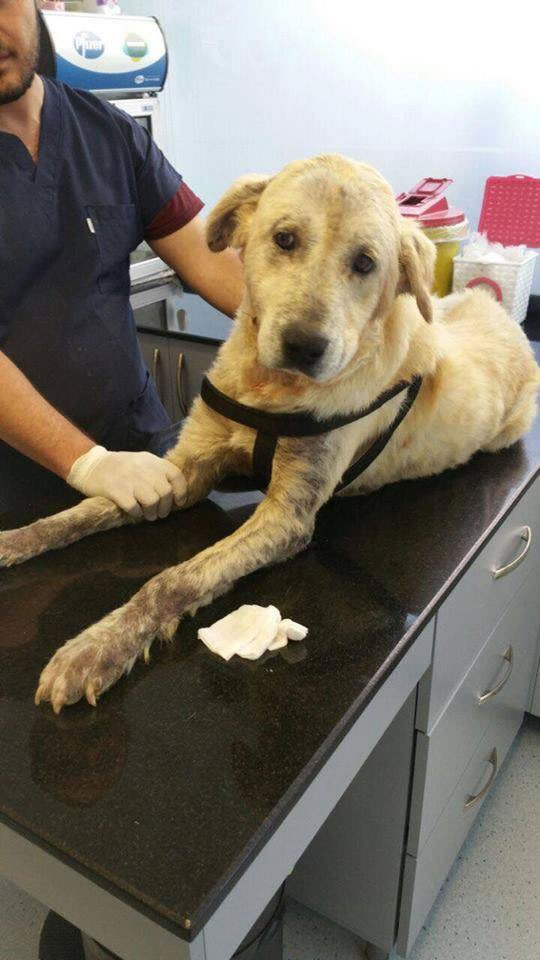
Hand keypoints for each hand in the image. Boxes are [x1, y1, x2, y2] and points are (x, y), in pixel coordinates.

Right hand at [66, 446, 185, 519]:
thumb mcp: (141, 462)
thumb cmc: (119, 467)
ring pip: (152, 502)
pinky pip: (134, 508)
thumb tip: (174, 494)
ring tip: (147, 515)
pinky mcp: (117, 490)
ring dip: (151, 513)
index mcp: (151, 461)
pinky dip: (136, 514)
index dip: (181, 491)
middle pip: (165, 492)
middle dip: (164, 507)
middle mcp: (143, 468)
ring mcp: (130, 479)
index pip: (176, 475)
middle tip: (159, 513)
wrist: (90, 465)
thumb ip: (157, 473)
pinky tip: (133, 512)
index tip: (178, 502)